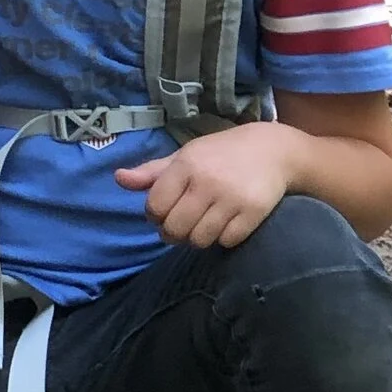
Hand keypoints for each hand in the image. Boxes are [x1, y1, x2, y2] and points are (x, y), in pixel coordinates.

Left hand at [117, 122, 303, 250]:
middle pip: (175, 228)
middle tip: (183, 224)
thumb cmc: (220, 154)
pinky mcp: (253, 212)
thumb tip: (119, 179)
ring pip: (199, 240)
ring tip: (204, 224)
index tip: (164, 212)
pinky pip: (226, 241)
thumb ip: (152, 173)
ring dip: (198, 238)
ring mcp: (231, 198)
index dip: (155, 215)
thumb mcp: (185, 156)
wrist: (273, 150)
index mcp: (186, 165)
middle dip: (174, 232)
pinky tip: (226, 223)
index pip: (155, 206)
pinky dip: (224, 238)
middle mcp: (207, 181)